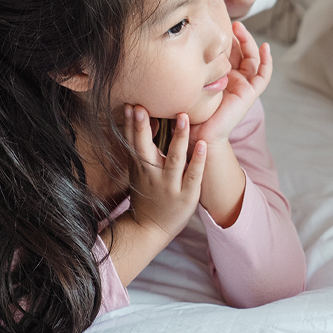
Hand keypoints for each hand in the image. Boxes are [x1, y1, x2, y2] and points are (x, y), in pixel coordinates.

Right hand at [123, 105, 205, 239]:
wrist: (150, 228)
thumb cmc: (147, 193)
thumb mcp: (138, 171)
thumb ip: (140, 147)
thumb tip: (139, 118)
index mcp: (139, 166)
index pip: (132, 141)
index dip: (130, 124)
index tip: (130, 104)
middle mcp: (151, 173)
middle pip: (145, 148)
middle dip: (142, 128)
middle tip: (143, 106)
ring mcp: (169, 185)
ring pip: (173, 159)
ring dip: (178, 138)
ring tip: (183, 117)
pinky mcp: (186, 195)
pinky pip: (193, 175)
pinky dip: (197, 160)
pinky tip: (202, 144)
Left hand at [190, 21, 272, 144]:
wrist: (198, 133)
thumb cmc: (189, 111)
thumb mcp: (188, 83)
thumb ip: (188, 68)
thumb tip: (173, 47)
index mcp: (220, 77)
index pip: (227, 53)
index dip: (226, 39)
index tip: (216, 25)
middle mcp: (233, 80)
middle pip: (241, 52)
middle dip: (238, 37)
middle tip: (232, 23)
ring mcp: (243, 86)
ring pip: (252, 59)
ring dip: (249, 42)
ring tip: (240, 29)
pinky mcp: (250, 93)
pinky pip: (264, 75)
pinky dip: (267, 61)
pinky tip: (266, 47)